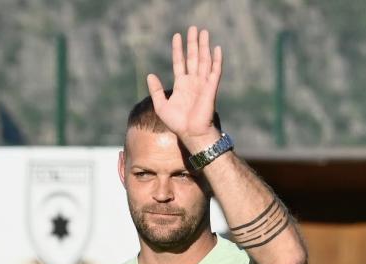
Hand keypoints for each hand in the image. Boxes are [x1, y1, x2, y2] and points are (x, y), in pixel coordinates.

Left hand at [146, 26, 222, 151]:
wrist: (191, 133)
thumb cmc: (177, 123)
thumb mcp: (161, 106)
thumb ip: (156, 90)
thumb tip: (150, 74)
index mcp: (182, 85)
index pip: (180, 62)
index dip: (178, 49)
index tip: (177, 36)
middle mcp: (193, 81)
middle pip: (193, 57)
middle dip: (193, 42)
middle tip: (193, 28)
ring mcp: (203, 83)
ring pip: (204, 60)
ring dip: (204, 46)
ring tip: (203, 31)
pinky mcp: (211, 87)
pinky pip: (215, 71)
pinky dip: (216, 59)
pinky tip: (216, 48)